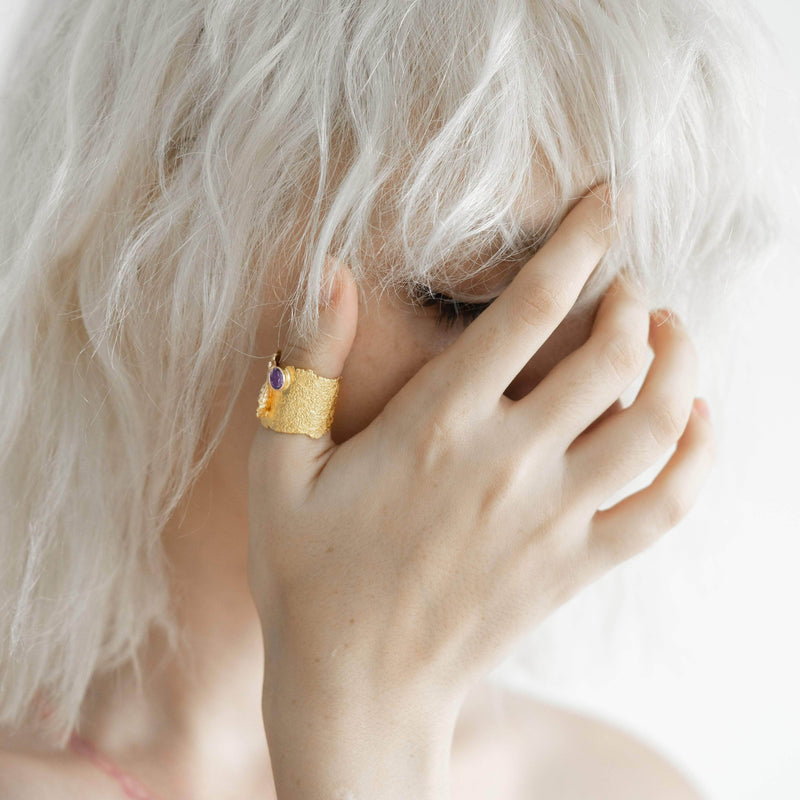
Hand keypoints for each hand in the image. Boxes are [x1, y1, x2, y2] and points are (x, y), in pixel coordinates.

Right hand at [247, 184, 714, 723]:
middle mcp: (507, 466)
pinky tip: (695, 422)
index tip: (607, 201)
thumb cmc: (307, 575)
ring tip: (670, 334)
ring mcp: (551, 522)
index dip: (580, 241)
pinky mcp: (574, 569)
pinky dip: (697, 457)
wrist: (356, 691)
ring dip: (680, 365)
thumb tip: (328, 270)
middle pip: (615, 357)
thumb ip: (306, 363)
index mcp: (436, 427)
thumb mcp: (280, 467)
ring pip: (657, 425)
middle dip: (636, 301)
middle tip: (628, 284)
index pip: (531, 309)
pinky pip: (665, 507)